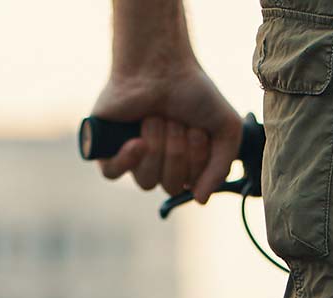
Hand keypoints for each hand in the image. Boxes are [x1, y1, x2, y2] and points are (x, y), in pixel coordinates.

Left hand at [87, 63, 242, 203]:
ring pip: (144, 179)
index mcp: (183, 165)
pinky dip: (126, 161)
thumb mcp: (226, 129)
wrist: (161, 63)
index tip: (198, 129)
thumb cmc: (194, 92)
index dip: (195, 162)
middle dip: (177, 151)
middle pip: (167, 185)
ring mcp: (130, 158)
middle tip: (175, 120)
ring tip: (156, 117)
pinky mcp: (106, 147)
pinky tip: (136, 142)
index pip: (188, 187)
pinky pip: (112, 174)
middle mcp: (157, 165)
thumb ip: (221, 168)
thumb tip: (200, 200)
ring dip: (157, 146)